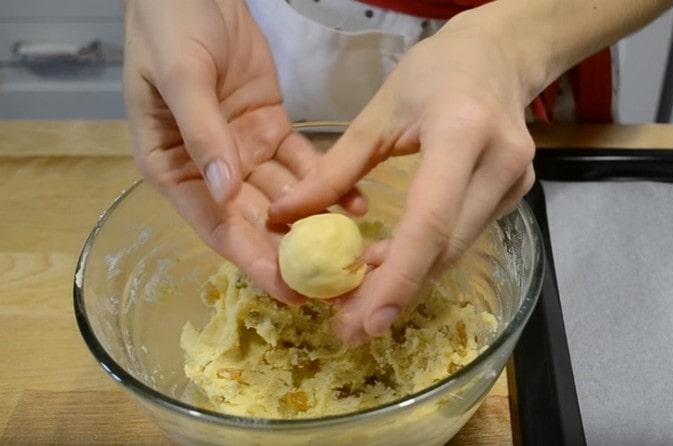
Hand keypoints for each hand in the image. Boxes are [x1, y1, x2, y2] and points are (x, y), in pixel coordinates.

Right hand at [123, 0, 366, 303]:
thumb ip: (202, 132)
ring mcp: (243, 151)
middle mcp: (209, 170)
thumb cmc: (169, 27)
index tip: (288, 289)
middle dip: (291, 252)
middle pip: (254, 221)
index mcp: (173, 168)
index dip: (252, 260)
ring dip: (315, 222)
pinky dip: (327, 182)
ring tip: (353, 248)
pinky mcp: (270, 130)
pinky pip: (301, 163)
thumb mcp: (180, 76)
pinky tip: (355, 201)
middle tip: (334, 280)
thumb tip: (224, 191)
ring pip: (283, 198)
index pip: (215, 226)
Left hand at [268, 13, 537, 340]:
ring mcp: (515, 185)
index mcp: (463, 132)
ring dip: (406, 278)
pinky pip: (462, 238)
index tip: (365, 320)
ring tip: (357, 297)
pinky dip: (424, 257)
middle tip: (348, 324)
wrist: (500, 58)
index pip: (430, 220)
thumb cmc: (434, 73)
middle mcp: (499, 165)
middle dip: (393, 291)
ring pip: (454, 250)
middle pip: (444, 248)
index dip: (398, 276)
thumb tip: (285, 216)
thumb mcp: (379, 112)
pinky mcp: (515, 197)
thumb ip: (335, 169)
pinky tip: (389, 264)